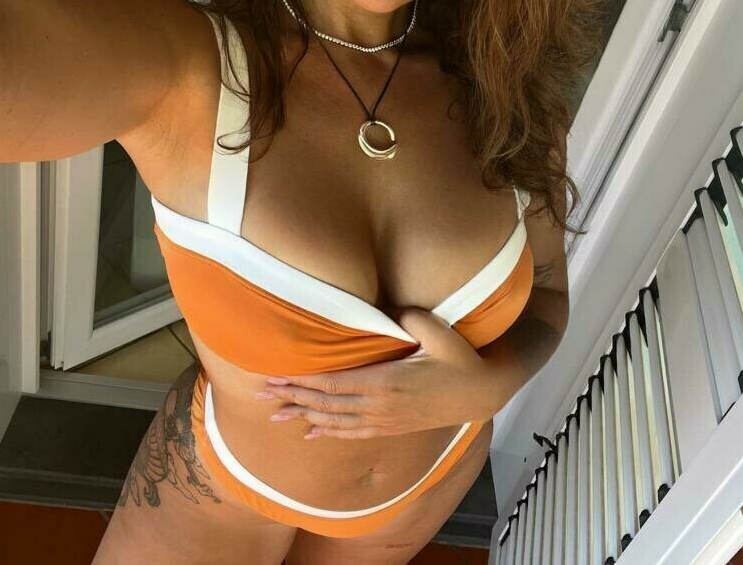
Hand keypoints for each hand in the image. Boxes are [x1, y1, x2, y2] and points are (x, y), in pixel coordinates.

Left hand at [256, 307, 498, 438]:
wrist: (480, 394)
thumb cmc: (460, 359)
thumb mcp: (438, 331)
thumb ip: (409, 317)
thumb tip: (385, 309)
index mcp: (385, 381)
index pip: (333, 382)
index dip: (302, 381)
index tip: (276, 375)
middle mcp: (378, 405)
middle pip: (326, 403)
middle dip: (292, 398)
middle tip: (262, 395)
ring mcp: (384, 420)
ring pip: (334, 421)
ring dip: (303, 417)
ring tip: (275, 414)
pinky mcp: (391, 427)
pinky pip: (352, 433)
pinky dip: (328, 433)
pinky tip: (311, 433)